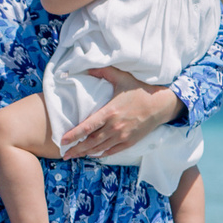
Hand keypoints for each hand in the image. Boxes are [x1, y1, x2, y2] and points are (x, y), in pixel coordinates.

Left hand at [57, 67, 179, 160]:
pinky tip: (94, 154)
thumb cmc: (139, 90)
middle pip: (91, 141)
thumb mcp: (121, 78)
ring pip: (100, 148)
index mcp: (110, 112)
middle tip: (65, 154)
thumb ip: (104, 72)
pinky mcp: (130, 142)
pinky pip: (112, 151)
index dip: (73, 135)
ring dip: (86, 153)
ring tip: (76, 155)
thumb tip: (88, 68)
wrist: (160, 105)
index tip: (62, 140)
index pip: (87, 127)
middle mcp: (114, 127)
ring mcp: (122, 136)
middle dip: (76, 149)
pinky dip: (101, 154)